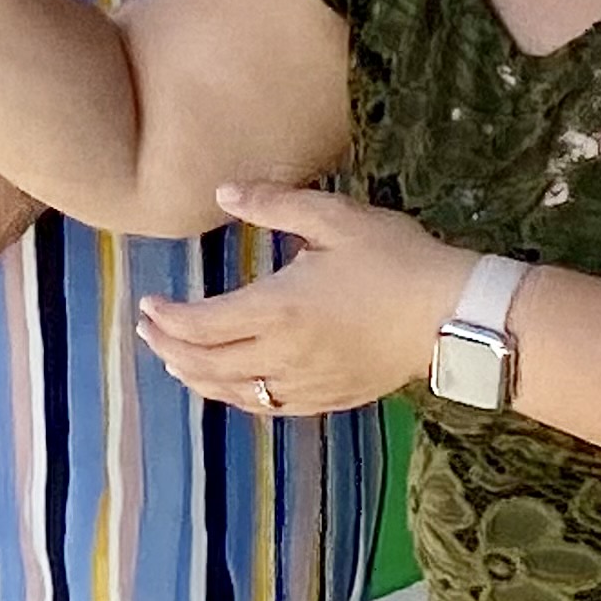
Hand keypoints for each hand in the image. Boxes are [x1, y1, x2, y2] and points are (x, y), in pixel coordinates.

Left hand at [132, 179, 462, 415]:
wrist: (453, 314)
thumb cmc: (396, 258)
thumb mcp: (335, 217)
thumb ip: (274, 203)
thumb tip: (223, 192)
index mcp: (278, 308)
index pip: (201, 324)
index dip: (167, 319)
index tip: (147, 306)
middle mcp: (284, 354)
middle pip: (207, 364)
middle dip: (169, 349)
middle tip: (148, 332)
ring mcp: (308, 383)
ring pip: (234, 393)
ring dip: (197, 378)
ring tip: (175, 363)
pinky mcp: (331, 398)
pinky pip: (270, 408)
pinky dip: (238, 399)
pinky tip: (232, 388)